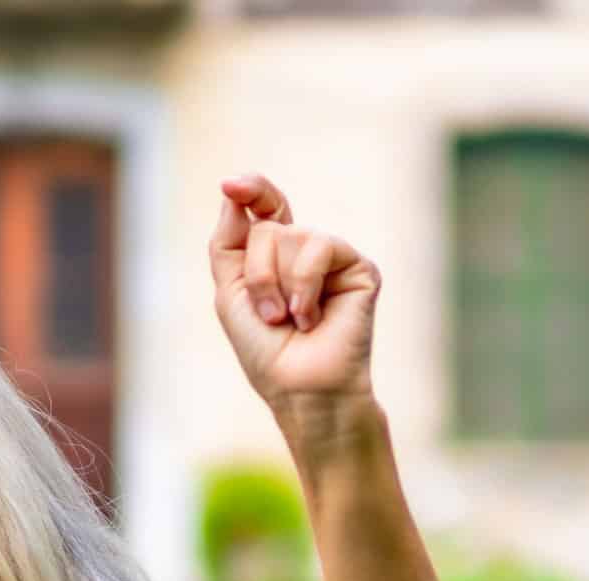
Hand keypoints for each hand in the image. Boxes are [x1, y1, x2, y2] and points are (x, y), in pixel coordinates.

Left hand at [208, 173, 381, 417]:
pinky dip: (304, 285)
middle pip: (265, 228)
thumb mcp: (231, 293)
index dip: (252, 190)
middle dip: (256, 274)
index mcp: (275, 256)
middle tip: (270, 316)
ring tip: (290, 319)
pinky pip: (320, 246)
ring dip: (277, 284)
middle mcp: (305, 251)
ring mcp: (334, 258)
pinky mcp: (359, 267)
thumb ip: (228, 242)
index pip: (266, 208)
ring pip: (290, 236)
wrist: (300, 387)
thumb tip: (232, 189)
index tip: (231, 184)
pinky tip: (312, 317)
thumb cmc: (266, 351)